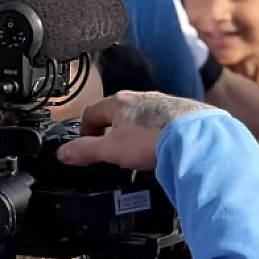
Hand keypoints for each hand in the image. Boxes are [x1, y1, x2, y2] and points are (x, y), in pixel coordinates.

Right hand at [57, 92, 207, 169]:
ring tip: (137, 160)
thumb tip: (63, 153)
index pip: (90, 113)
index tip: (86, 148)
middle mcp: (141, 98)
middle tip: (111, 156)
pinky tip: (160, 155)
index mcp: (119, 102)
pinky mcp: (181, 114)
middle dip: (112, 137)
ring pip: (140, 122)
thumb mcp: (111, 149)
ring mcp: (163, 104)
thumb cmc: (153, 138)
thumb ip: (85, 150)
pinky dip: (156, 140)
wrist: (195, 136)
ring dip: (135, 139)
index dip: (84, 132)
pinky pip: (161, 127)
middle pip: (117, 117)